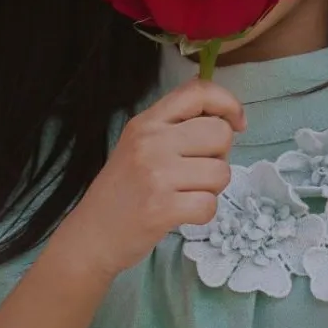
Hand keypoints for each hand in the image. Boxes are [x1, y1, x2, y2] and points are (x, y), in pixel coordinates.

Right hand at [74, 78, 245, 278]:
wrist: (91, 235)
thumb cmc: (123, 189)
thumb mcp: (139, 144)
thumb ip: (176, 126)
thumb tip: (225, 117)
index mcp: (147, 121)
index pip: (198, 91)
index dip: (228, 103)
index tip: (236, 123)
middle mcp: (151, 141)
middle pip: (220, 133)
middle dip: (220, 156)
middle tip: (197, 171)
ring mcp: (155, 174)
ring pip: (221, 172)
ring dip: (212, 188)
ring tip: (186, 193)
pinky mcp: (161, 208)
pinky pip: (210, 205)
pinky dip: (203, 213)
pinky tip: (183, 213)